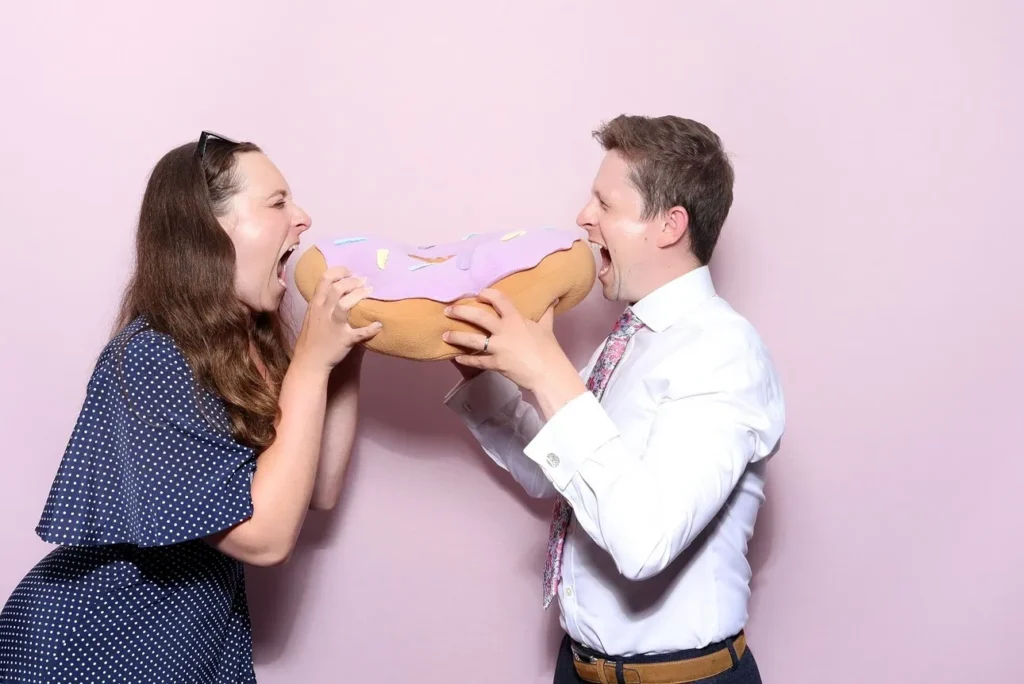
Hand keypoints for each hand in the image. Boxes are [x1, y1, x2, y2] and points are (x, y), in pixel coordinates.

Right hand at [294, 266, 381, 371]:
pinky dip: (370, 328)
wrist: (309, 361)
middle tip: (364, 281)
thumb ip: (322, 302)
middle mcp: (324, 312)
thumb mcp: (312, 315)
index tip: (349, 271)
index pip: (324, 279)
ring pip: (345, 304)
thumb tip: (336, 288)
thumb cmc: (312, 337)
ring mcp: (334, 325)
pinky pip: (359, 332)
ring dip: (359, 295)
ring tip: (370, 291)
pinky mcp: (344, 339)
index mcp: (316, 305)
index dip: (339, 271)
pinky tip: (378, 324)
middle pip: (337, 288)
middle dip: (353, 281)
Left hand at [442, 289, 563, 391]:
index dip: (487, 294)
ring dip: (457, 337)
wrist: (549, 372)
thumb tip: (552, 300)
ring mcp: (498, 348)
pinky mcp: (496, 364)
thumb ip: (546, 313)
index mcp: (516, 319)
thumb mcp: (547, 328)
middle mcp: (504, 330)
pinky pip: (477, 361)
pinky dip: (466, 360)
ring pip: (472, 340)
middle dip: (461, 312)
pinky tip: (457, 358)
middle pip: (478, 317)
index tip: (478, 294)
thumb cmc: (549, 349)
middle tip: (449, 310)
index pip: (499, 300)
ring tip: (445, 335)